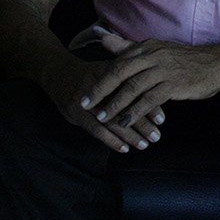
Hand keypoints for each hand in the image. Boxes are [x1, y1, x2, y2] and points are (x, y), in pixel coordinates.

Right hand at [41, 53, 164, 153]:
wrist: (57, 71)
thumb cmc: (92, 74)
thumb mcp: (111, 70)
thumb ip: (131, 81)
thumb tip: (157, 94)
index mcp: (113, 73)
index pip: (136, 92)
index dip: (149, 106)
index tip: (162, 120)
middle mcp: (101, 86)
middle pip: (125, 106)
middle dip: (142, 123)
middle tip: (157, 136)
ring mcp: (87, 100)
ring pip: (111, 120)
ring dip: (129, 135)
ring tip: (144, 144)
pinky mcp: (75, 112)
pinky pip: (95, 129)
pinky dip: (111, 140)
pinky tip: (124, 148)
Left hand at [79, 33, 219, 134]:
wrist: (218, 63)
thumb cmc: (186, 59)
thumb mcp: (157, 49)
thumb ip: (128, 47)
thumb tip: (102, 38)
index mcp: (147, 47)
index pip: (117, 62)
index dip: (99, 79)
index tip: (85, 93)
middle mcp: (153, 55)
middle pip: (120, 72)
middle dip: (101, 91)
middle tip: (86, 105)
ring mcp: (164, 69)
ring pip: (133, 87)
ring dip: (116, 104)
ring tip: (104, 118)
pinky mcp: (174, 84)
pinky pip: (150, 99)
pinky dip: (136, 111)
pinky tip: (128, 122)